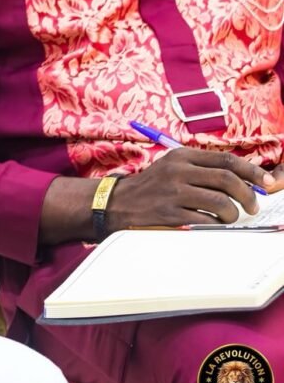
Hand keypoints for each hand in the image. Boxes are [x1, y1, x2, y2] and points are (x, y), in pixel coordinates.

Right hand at [106, 149, 277, 229]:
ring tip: (229, 218)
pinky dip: (216, 225)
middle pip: (229, 180)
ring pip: (222, 203)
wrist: (115, 203)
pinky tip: (211, 224)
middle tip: (252, 207)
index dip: (253, 173)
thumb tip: (243, 179)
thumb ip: (202, 169)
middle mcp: (178, 171)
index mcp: (182, 156)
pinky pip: (207, 221)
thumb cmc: (150, 187)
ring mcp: (173, 193)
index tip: (267, 183)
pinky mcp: (170, 214)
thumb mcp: (172, 168)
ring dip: (233, 214)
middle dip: (248, 196)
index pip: (227, 160)